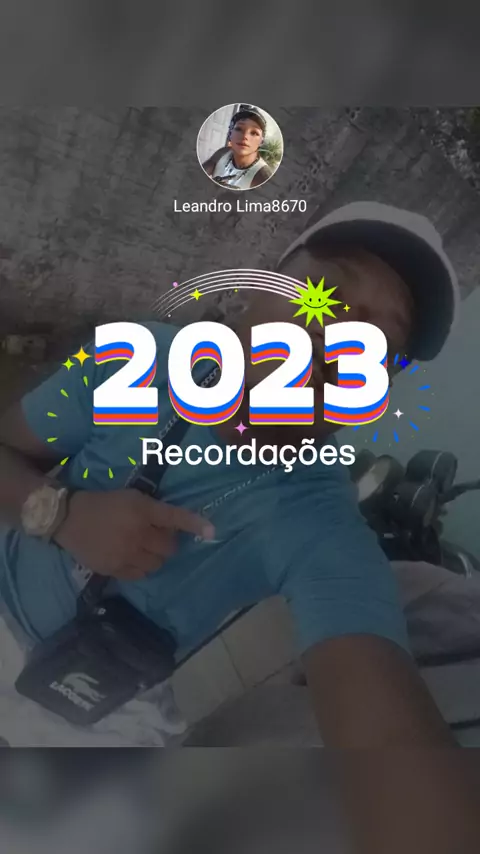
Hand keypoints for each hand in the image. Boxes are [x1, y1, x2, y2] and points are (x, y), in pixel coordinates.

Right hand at [54, 489, 214, 579]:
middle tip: (155, 536)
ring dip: (155, 556)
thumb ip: (153, 510)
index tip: (212, 532)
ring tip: (142, 547)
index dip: (194, 524)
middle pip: (169, 547)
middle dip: (167, 542)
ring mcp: (126, 554)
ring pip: (157, 564)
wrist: (69, 518)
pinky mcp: (114, 569)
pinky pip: (141, 575)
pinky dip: (141, 568)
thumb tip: (174, 526)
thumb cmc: (105, 503)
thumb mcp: (131, 497)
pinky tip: (131, 557)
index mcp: (141, 510)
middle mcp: (137, 533)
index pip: (173, 517)